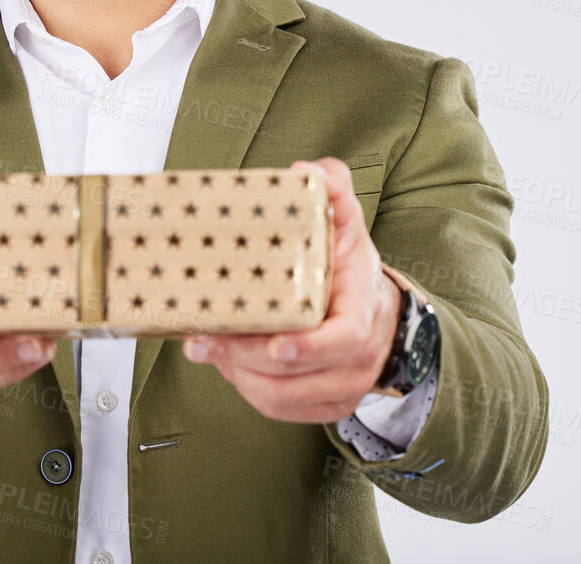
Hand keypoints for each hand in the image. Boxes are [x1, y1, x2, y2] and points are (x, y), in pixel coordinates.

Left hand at [181, 157, 401, 422]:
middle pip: (296, 372)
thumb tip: (306, 171)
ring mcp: (342, 386)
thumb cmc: (352, 272)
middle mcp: (357, 358)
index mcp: (363, 313)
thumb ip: (333, 191)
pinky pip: (280, 409)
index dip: (309, 347)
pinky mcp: (324, 405)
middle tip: (201, 340)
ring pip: (281, 396)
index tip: (276, 343)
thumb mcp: (349, 225)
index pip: (343, 339)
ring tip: (207, 349)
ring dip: (238, 376)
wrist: (379, 316)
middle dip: (243, 358)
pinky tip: (227, 366)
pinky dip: (248, 391)